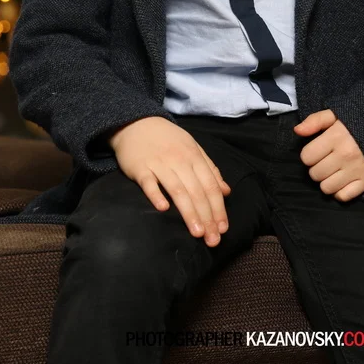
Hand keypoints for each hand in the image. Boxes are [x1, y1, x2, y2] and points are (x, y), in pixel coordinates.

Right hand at [109, 117, 230, 246]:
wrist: (137, 123)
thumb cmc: (168, 140)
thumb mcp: (193, 148)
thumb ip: (210, 169)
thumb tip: (226, 191)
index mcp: (194, 156)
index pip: (210, 185)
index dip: (218, 208)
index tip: (222, 229)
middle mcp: (179, 160)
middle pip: (197, 191)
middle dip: (207, 217)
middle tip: (212, 240)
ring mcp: (159, 163)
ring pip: (177, 189)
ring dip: (189, 212)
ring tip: (197, 232)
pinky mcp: (140, 167)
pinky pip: (149, 182)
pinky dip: (156, 195)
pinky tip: (163, 209)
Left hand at [293, 109, 363, 201]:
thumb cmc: (358, 121)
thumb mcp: (336, 114)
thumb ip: (316, 120)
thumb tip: (297, 131)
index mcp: (336, 136)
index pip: (307, 157)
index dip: (309, 154)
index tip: (317, 150)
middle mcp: (345, 155)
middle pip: (315, 174)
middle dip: (316, 168)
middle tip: (326, 160)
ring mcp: (356, 170)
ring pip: (326, 188)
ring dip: (326, 180)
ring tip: (333, 171)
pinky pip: (343, 197)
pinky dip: (339, 191)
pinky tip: (342, 180)